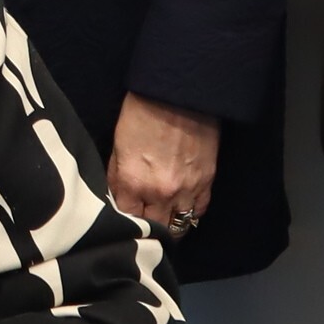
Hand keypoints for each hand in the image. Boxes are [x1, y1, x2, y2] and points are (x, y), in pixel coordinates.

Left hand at [106, 93, 221, 230]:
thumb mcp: (117, 147)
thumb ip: (116, 179)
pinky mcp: (207, 181)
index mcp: (133, 183)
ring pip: (179, 227)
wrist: (177, 91)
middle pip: (155, 230)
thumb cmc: (141, 113)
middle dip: (147, 232)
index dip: (124, 225)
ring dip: (170, 228)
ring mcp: (187, 189)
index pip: (127, 221)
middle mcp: (161, 193)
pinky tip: (181, 210)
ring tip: (163, 225)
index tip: (123, 227)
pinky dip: (190, 213)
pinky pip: (199, 211)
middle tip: (143, 231)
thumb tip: (117, 201)